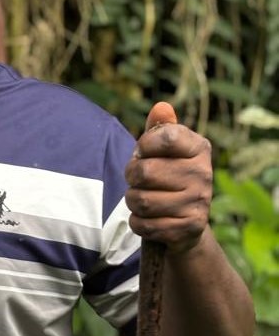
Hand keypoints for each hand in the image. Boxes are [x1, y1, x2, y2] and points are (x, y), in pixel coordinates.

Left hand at [124, 101, 212, 253]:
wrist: (184, 224)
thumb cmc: (166, 179)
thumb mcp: (163, 152)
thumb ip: (160, 129)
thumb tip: (161, 107)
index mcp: (199, 148)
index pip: (164, 136)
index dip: (143, 146)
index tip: (144, 153)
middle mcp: (204, 173)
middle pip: (143, 172)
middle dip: (132, 177)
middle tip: (140, 181)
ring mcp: (199, 202)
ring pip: (140, 200)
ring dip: (133, 201)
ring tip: (144, 200)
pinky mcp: (189, 228)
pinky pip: (143, 224)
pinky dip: (138, 223)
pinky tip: (149, 219)